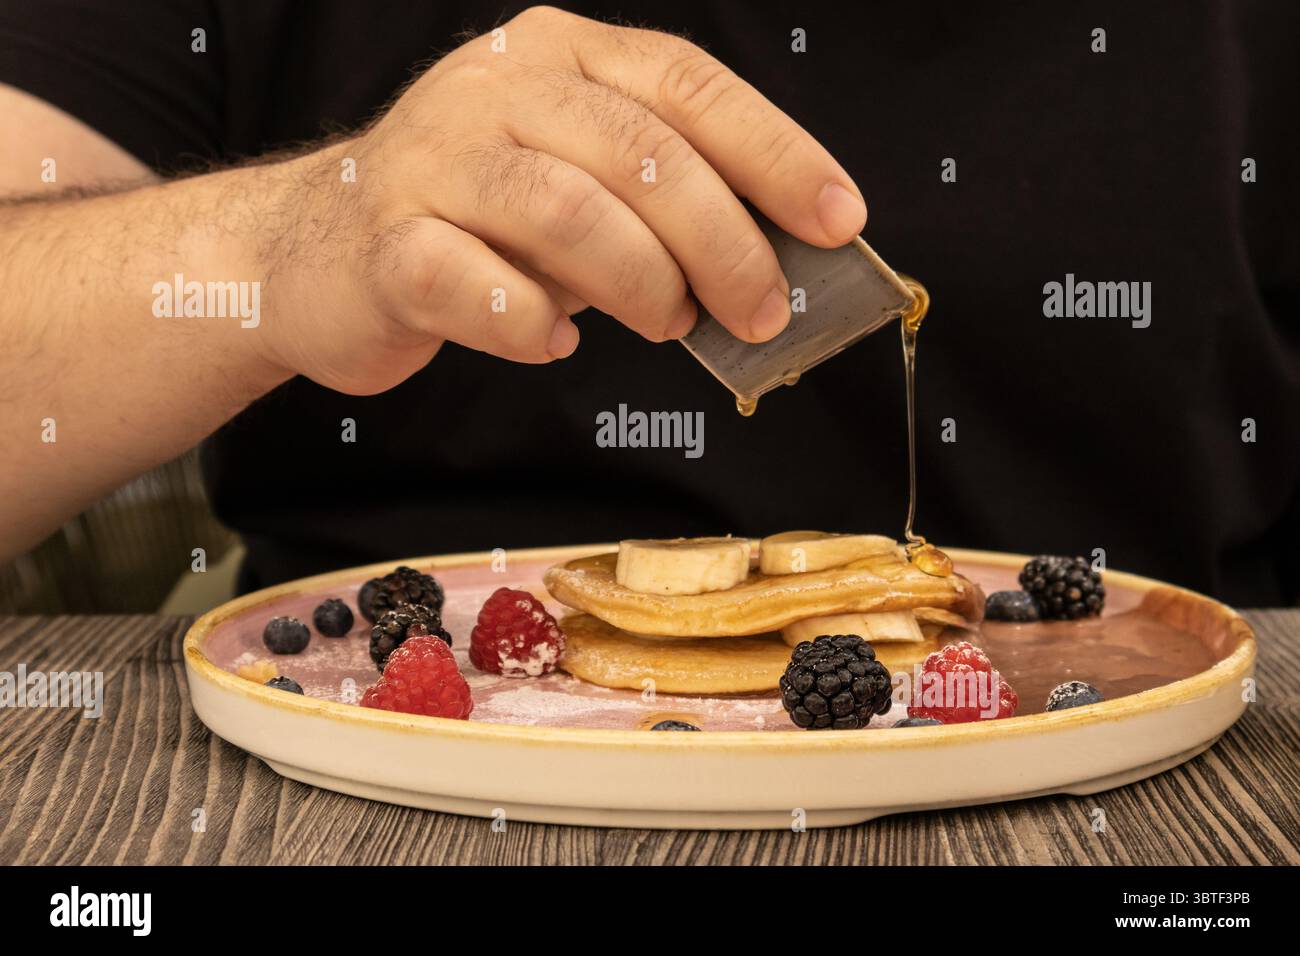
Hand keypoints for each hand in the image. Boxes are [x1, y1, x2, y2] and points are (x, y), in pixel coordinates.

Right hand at [264, 5, 866, 393]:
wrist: (312, 249)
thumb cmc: (473, 220)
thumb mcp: (575, 180)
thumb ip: (657, 200)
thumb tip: (772, 259)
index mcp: (559, 55)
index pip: (686, 84)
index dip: (774, 152)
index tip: (838, 219)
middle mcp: (495, 89)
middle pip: (637, 151)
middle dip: (722, 241)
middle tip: (761, 310)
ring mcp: (431, 160)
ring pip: (563, 210)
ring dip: (639, 281)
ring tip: (670, 323)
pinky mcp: (384, 241)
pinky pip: (470, 284)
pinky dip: (528, 323)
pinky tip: (552, 339)